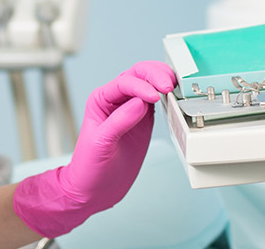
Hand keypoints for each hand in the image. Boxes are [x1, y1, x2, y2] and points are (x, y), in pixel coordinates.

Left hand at [11, 61, 176, 236]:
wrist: (94, 189)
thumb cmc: (89, 167)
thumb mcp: (100, 144)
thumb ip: (120, 121)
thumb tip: (141, 102)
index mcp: (101, 100)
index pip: (124, 82)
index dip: (141, 86)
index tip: (154, 97)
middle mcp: (117, 100)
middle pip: (138, 74)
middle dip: (155, 75)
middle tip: (169, 85)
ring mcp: (132, 110)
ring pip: (149, 83)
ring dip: (163, 80)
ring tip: (176, 86)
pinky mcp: (144, 121)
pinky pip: (158, 102)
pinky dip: (168, 97)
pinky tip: (175, 98)